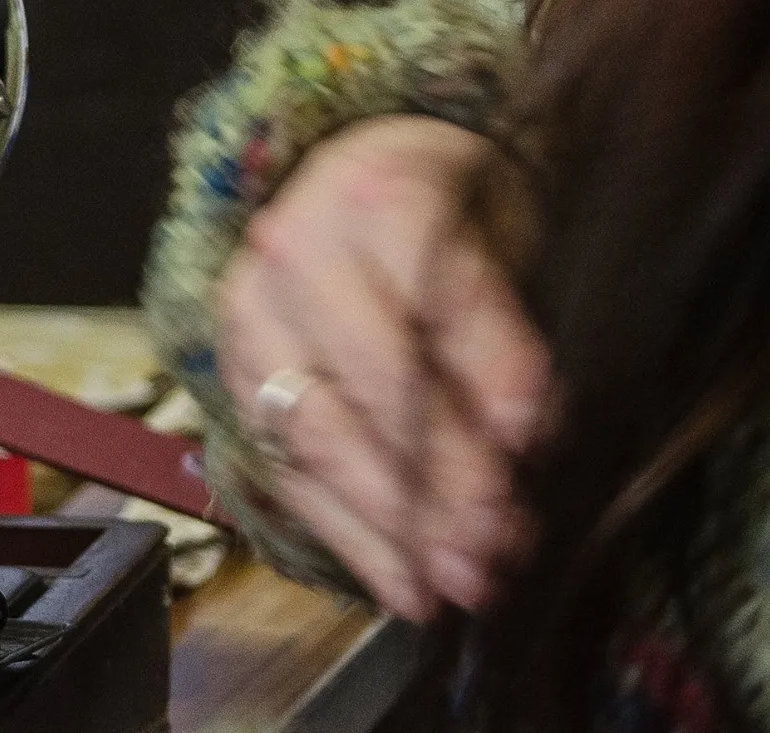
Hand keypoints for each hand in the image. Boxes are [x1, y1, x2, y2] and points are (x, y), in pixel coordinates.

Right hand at [216, 114, 548, 620]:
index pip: (427, 288)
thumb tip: (526, 428)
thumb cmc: (446, 209)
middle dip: (437, 469)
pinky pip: (286, 472)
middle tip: (499, 537)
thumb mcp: (494, 229)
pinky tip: (405, 586)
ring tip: (461, 579)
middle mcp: (290, 254)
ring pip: (314, 432)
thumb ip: (504, 319)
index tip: (534, 434)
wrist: (353, 184)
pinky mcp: (235, 383)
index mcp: (368, 195)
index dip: (482, 362)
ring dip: (393, 521)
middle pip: (365, 373)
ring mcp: (250, 323)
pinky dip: (349, 539)